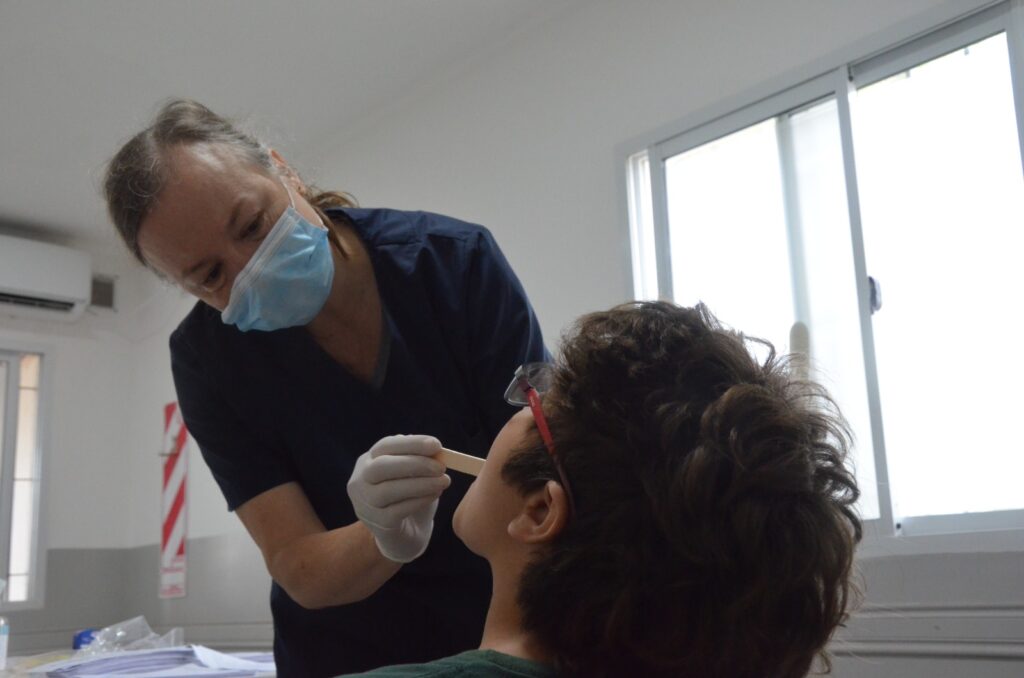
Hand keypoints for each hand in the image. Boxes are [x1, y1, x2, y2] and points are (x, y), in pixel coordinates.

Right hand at [346, 435, 450, 562]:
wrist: (406, 534)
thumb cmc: (411, 496)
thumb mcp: (415, 474)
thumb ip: (420, 460)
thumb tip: (434, 450)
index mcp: (368, 461)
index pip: (384, 446)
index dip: (410, 444)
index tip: (436, 445)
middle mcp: (360, 481)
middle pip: (380, 467)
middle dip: (414, 463)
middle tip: (441, 467)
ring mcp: (365, 504)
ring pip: (388, 490)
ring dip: (420, 484)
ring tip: (444, 482)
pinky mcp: (377, 524)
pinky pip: (397, 510)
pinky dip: (419, 500)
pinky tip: (435, 495)